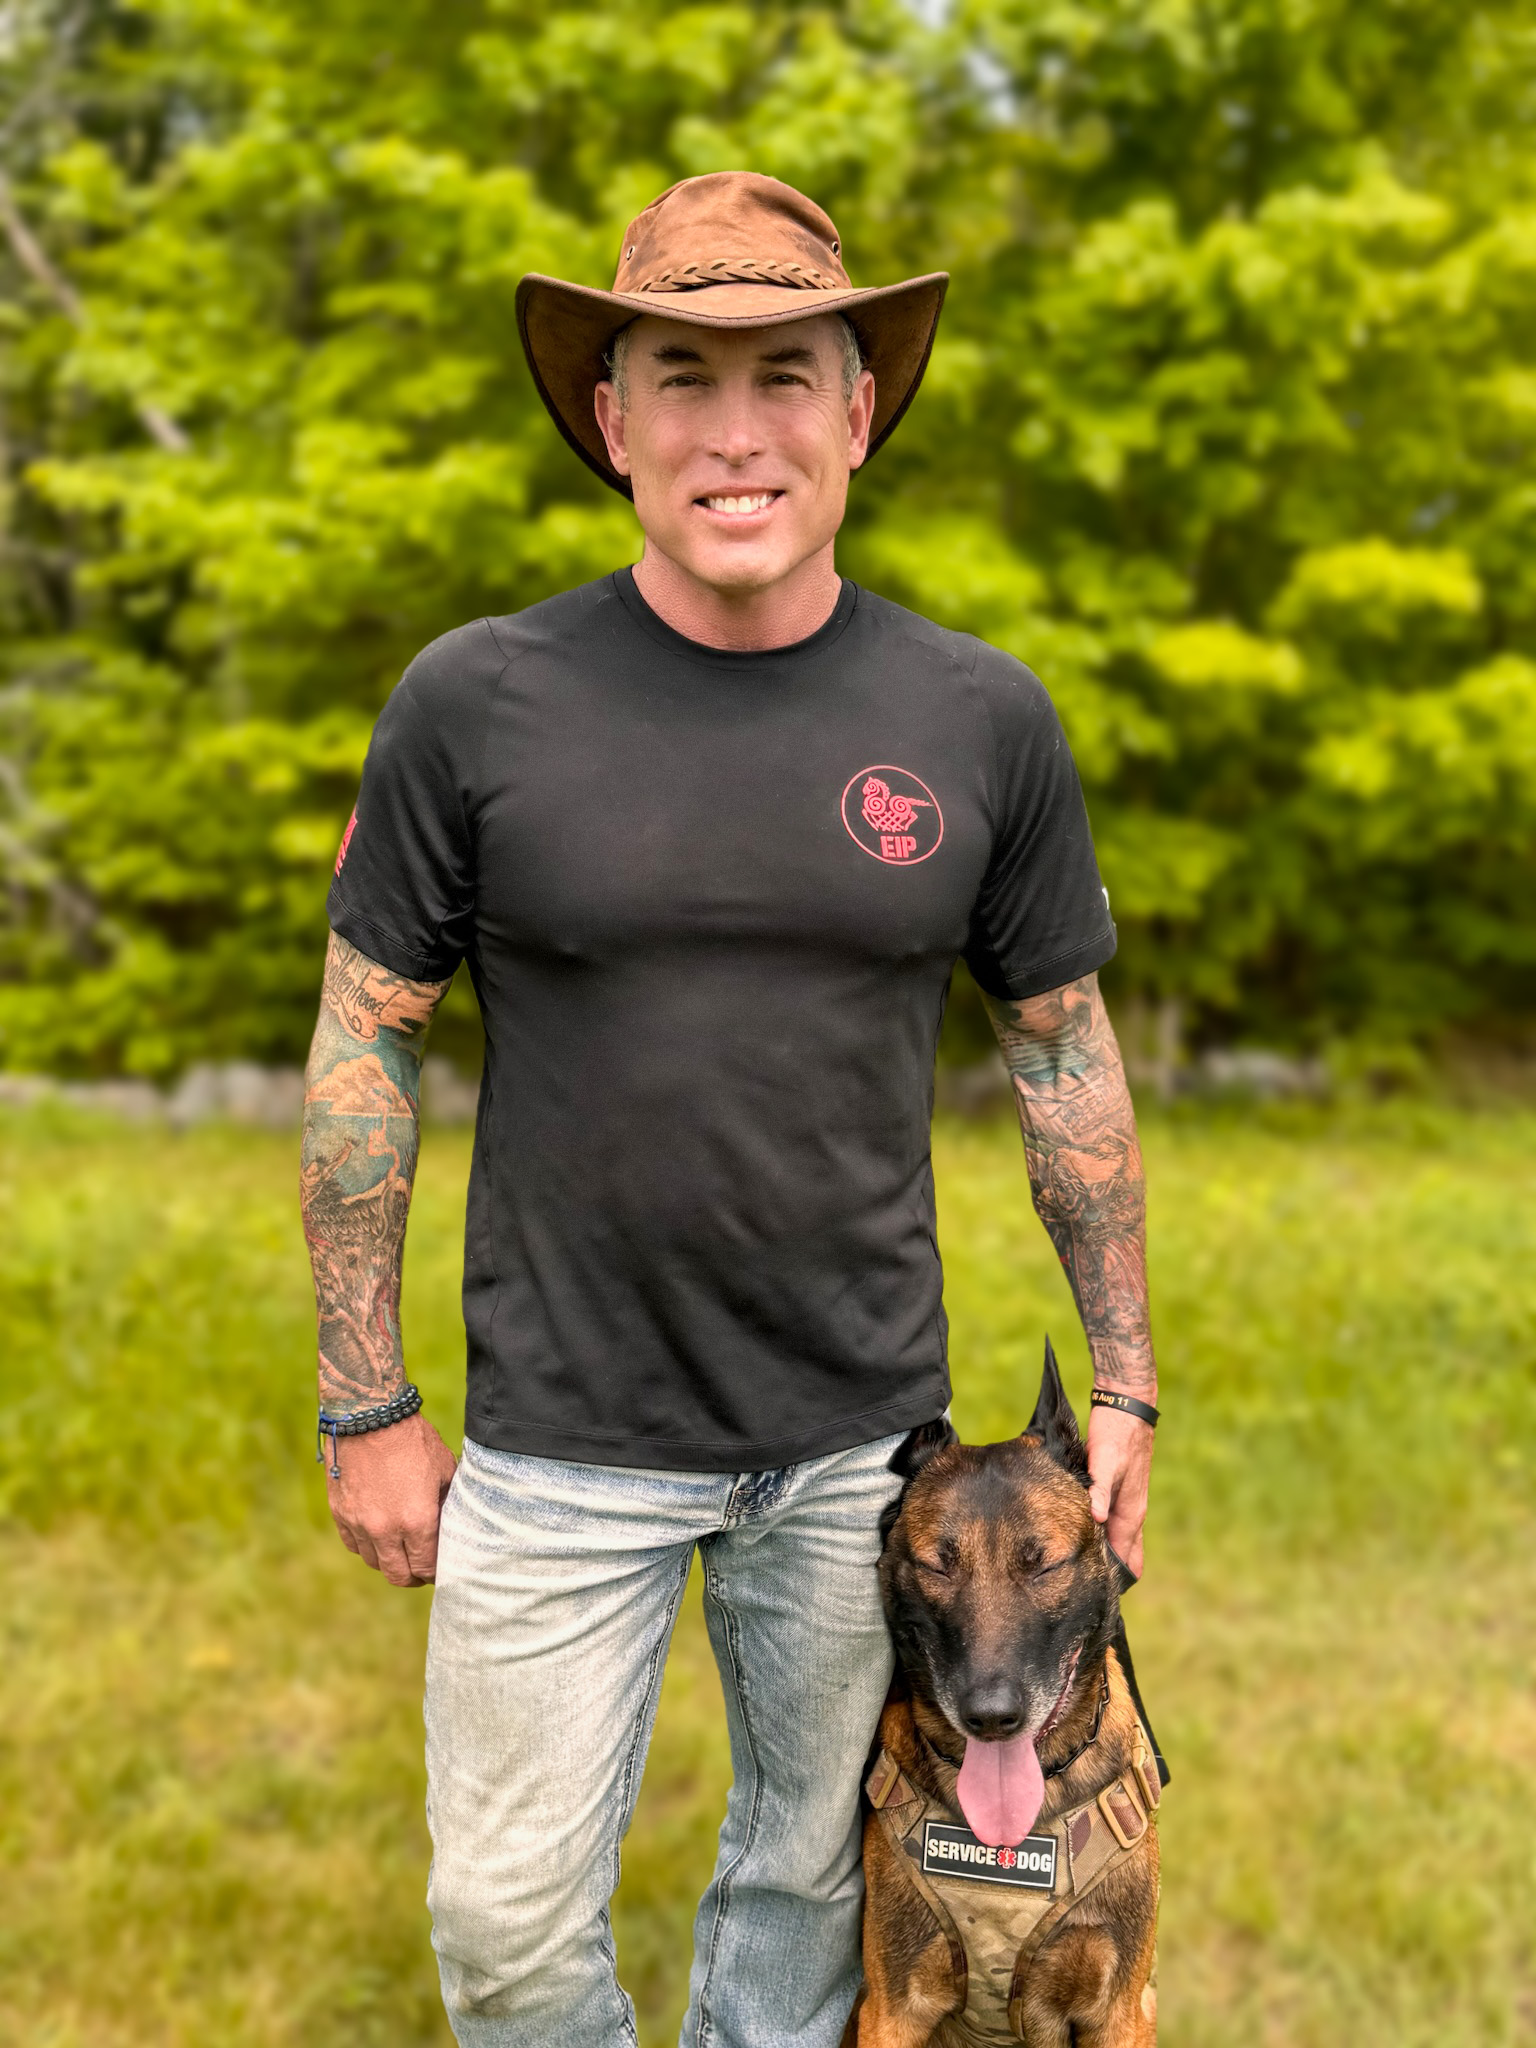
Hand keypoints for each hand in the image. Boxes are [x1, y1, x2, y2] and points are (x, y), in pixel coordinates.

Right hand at [326, 1411, 457, 1586]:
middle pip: (398, 1575)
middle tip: (422, 1569)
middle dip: (413, 1577)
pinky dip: (367, 1546)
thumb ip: (447, 1503)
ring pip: (374, 1563)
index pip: (426, 1567)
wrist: (369, 1417)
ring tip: (401, 1552)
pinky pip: (353, 1545)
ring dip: (389, 1561)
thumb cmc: (413, 1440)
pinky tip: (379, 1536)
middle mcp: (385, 1529)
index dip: (436, 1572)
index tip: (440, 1568)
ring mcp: (359, 1523)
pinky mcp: (340, 1513)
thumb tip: (450, 1525)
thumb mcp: (444, 1469)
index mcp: (417, 1520)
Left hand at [1086, 1402, 1153, 1582]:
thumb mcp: (1104, 1461)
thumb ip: (1099, 1489)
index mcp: (1130, 1509)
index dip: (1116, 1578)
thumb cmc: (1116, 1434)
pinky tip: (1088, 1537)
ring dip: (1106, 1553)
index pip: (1126, 1555)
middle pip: (1125, 1551)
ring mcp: (1123, 1498)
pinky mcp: (1114, 1487)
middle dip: (1112, 1571)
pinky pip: (1110, 1520)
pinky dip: (1102, 1534)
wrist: (1127, 1405)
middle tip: (1091, 1595)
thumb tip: (1096, 1519)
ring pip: (1117, 1536)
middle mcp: (1130, 1509)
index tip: (1102, 1599)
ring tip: (1087, 1574)